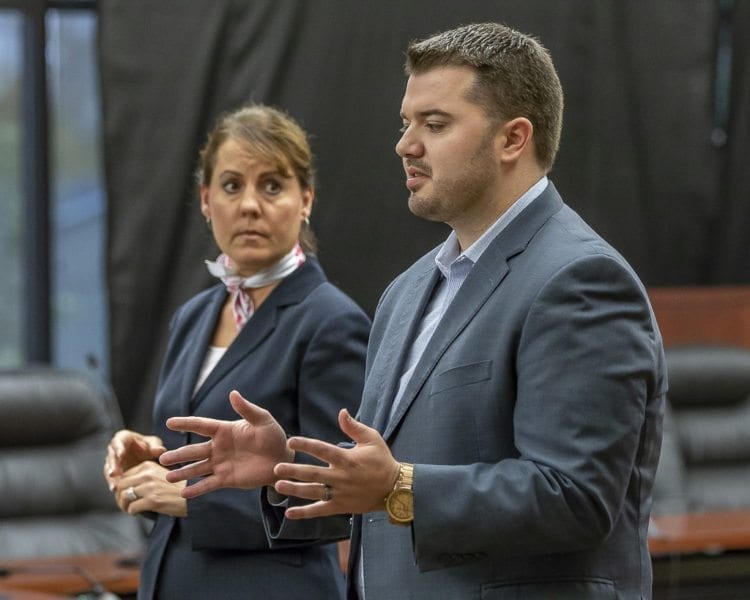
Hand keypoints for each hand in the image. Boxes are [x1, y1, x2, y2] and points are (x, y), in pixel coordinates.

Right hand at [104, 429, 165, 490]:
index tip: (120, 454)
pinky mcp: (113, 471)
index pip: (118, 441)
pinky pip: (112, 477)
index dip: (118, 447)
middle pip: (111, 456)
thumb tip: (160, 450)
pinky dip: (114, 483)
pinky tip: (116, 490)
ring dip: (111, 478)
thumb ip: (155, 446)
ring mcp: (113, 460)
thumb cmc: (149, 446)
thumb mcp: (154, 444)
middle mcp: (115, 449)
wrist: (146, 456)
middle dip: (112, 465)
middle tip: (113, 474)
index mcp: (123, 438)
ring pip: (109, 469)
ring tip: (114, 486)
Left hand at [114, 460, 186, 516]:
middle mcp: (147, 475)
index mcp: (148, 466)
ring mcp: (149, 488)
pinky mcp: (152, 501)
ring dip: (123, 505)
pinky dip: (132, 512)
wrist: (194, 495)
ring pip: (124, 497)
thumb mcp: (160, 474)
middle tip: (124, 503)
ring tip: (128, 508)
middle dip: (119, 496)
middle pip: (121, 485)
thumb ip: (145, 476)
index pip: (124, 475)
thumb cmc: (177, 486)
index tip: (125, 492)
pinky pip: (132, 508)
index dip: (121, 486)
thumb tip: (126, 485)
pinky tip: (137, 512)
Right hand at [159, 390, 292, 497]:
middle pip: (194, 451)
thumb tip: (233, 393)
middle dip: (178, 454)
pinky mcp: (227, 479)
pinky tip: (184, 493)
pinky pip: (208, 484)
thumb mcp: (262, 420)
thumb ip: (247, 409)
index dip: (186, 423)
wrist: (282, 459)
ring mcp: (221, 464)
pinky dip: (196, 489)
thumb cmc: (273, 436)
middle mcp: (219, 447)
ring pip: (197, 469)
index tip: (169, 422)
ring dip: (182, 472)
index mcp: (225, 430)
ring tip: (168, 477)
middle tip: (162, 458)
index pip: (201, 425)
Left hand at [273, 408, 399, 518]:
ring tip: (278, 486)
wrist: (394, 488)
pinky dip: (305, 513)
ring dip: (295, 489)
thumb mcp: (372, 439)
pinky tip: (290, 513)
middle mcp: (341, 477)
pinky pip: (320, 510)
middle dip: (294, 470)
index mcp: (347, 459)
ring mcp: (340, 493)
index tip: (291, 441)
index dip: (306, 445)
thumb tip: (341, 412)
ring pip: (313, 492)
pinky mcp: (341, 506)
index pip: (322, 450)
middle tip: (277, 467)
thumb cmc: (383, 460)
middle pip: (313, 473)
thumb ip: (354, 427)